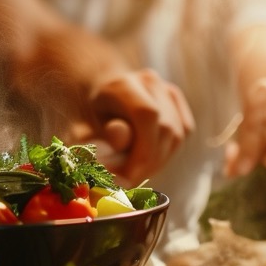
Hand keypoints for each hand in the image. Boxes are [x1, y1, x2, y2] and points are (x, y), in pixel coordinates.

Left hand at [86, 69, 193, 183]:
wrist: (97, 97)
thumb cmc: (85, 118)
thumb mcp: (82, 130)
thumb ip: (98, 139)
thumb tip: (117, 148)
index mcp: (122, 85)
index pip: (147, 115)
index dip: (143, 152)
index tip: (127, 179)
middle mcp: (149, 82)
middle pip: (166, 129)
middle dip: (149, 164)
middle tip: (127, 183)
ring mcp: (166, 90)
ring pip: (177, 135)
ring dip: (158, 161)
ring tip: (134, 172)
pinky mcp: (177, 102)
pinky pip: (183, 133)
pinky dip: (168, 151)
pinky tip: (147, 159)